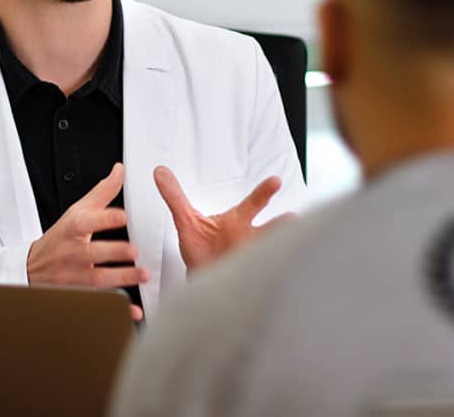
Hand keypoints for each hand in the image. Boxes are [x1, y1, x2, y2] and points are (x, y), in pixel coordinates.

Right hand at [27, 163, 149, 319]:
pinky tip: (132, 310)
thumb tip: (119, 170)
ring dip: (121, 279)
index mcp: (73, 230)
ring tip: (141, 275)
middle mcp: (73, 254)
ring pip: (98, 280)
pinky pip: (99, 304)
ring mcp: (75, 278)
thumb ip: (103, 192)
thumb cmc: (60, 239)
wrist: (31, 270)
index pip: (86, 222)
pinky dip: (117, 309)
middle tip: (134, 251)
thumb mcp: (77, 211)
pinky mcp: (80, 296)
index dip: (105, 219)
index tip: (122, 216)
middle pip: (92, 254)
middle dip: (114, 252)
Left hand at [154, 166, 294, 270]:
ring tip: (293, 253)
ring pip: (273, 253)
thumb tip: (160, 172)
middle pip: (272, 228)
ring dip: (281, 254)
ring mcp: (253, 259)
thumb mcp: (185, 221)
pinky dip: (272, 279)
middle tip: (294, 219)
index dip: (264, 192)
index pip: (254, 203)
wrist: (201, 282)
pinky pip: (264, 278)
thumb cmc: (200, 250)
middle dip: (283, 225)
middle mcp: (251, 239)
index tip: (275, 181)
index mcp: (238, 222)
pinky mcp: (251, 278)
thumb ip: (174, 197)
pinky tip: (280, 281)